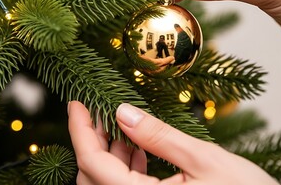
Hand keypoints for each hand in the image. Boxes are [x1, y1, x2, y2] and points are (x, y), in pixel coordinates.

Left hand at [68, 101, 277, 184]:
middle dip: (91, 140)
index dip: (80, 130)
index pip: (92, 163)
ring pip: (106, 183)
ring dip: (107, 152)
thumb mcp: (203, 160)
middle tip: (97, 110)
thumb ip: (159, 137)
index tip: (76, 103)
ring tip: (118, 124)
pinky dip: (123, 165)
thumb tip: (123, 112)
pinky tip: (137, 148)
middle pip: (92, 176)